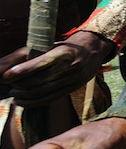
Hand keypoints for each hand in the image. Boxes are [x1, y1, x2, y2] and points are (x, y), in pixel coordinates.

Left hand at [0, 32, 114, 103]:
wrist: (94, 48)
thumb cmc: (68, 45)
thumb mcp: (54, 45)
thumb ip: (35, 56)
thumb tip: (10, 69)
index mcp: (63, 52)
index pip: (38, 64)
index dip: (21, 71)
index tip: (6, 75)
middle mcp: (70, 66)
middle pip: (39, 81)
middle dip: (20, 85)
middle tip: (9, 85)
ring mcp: (74, 78)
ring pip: (43, 92)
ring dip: (24, 95)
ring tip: (13, 94)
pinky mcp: (74, 87)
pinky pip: (50, 99)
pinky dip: (34, 102)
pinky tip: (23, 102)